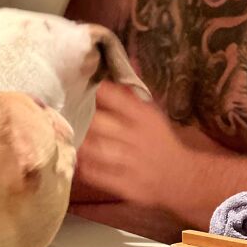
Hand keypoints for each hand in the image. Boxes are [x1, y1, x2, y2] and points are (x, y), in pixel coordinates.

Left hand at [71, 82, 181, 210]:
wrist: (180, 177)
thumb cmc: (160, 141)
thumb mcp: (152, 114)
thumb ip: (132, 95)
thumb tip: (125, 63)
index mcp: (143, 117)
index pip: (113, 97)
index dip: (93, 92)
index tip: (79, 88)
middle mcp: (136, 138)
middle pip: (97, 123)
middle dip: (79, 119)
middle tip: (65, 115)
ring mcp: (130, 163)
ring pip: (93, 149)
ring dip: (79, 143)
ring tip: (69, 138)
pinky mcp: (125, 184)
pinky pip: (95, 174)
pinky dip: (83, 166)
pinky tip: (79, 160)